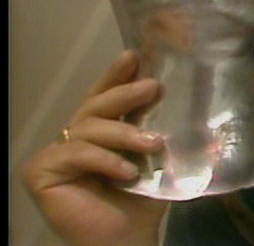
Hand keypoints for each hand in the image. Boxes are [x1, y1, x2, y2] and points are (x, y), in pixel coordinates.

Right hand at [23, 50, 167, 245]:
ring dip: (125, 134)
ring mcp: (54, 154)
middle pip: (96, 105)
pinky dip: (105, 160)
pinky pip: (76, 152)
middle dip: (125, 93)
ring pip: (90, 127)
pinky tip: (128, 172)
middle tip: (152, 87)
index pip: (105, 97)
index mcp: (98, 132)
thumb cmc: (141, 201)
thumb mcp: (153, 155)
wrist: (127, 239)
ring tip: (153, 145)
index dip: (116, 75)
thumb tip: (184, 94)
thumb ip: (157, 125)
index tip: (134, 55)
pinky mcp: (40, 172)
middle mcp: (73, 138)